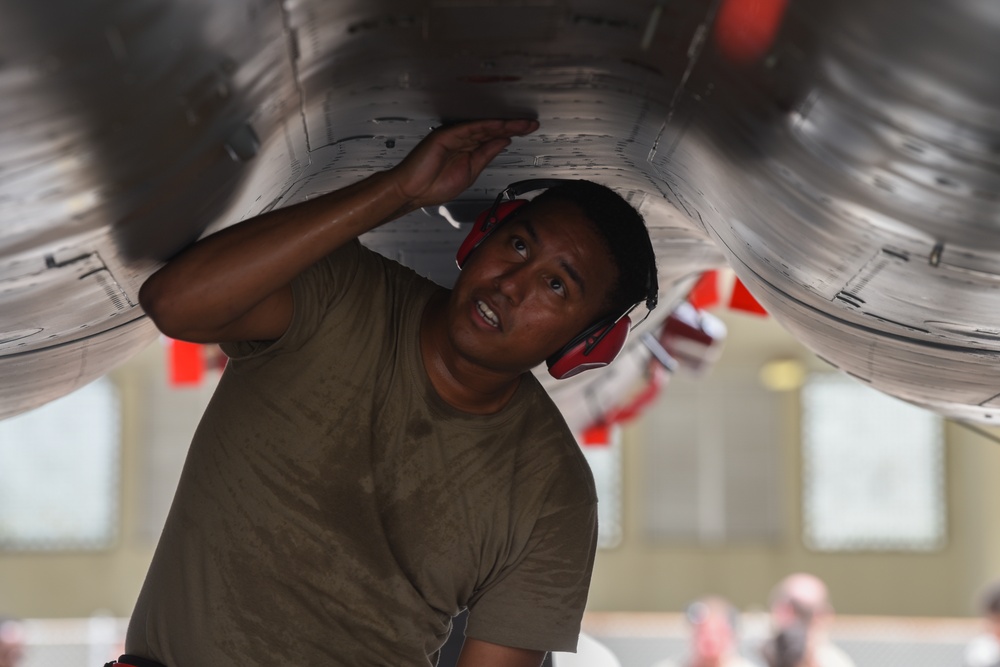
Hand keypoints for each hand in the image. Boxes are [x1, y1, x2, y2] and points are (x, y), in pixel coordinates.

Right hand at [388, 119, 538, 210]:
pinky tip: (500, 125)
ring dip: (503, 124)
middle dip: (513, 127)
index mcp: (468, 150)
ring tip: (521, 123)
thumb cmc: (434, 186)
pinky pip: (469, 128)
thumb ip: (486, 155)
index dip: (512, 134)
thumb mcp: (471, 172)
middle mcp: (462, 140)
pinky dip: (485, 126)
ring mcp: (454, 136)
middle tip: (531, 124)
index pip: (494, 139)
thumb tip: (503, 143)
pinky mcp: (445, 135)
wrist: (413, 191)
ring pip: (483, 127)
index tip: (528, 132)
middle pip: (492, 130)